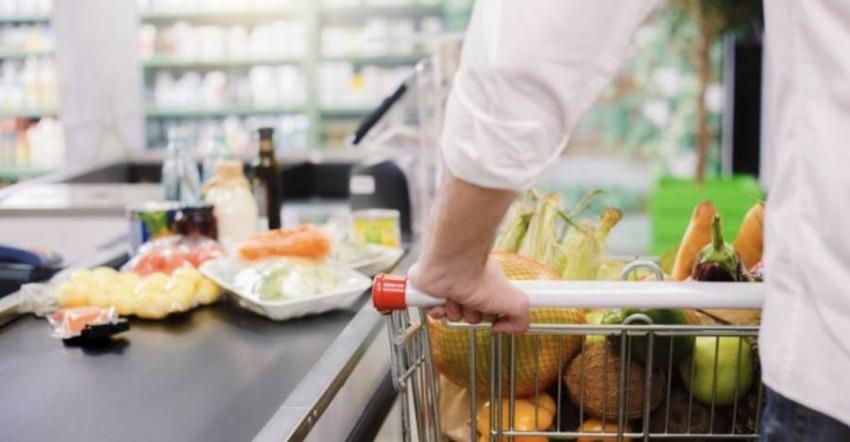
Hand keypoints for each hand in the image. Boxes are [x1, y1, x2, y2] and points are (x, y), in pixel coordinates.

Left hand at [408, 257, 529, 332]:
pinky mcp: (431, 291)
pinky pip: (433, 312)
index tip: (490, 313)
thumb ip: (521, 320)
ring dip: (455, 311)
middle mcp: (469, 287)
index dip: (490, 316)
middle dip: (472, 315)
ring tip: (456, 297)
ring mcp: (449, 288)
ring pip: (452, 316)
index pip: (489, 313)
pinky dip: (437, 310)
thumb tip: (502, 329)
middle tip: (473, 303)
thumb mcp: (516, 302)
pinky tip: (442, 301)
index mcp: (488, 287)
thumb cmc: (481, 277)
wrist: (453, 266)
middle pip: (471, 317)